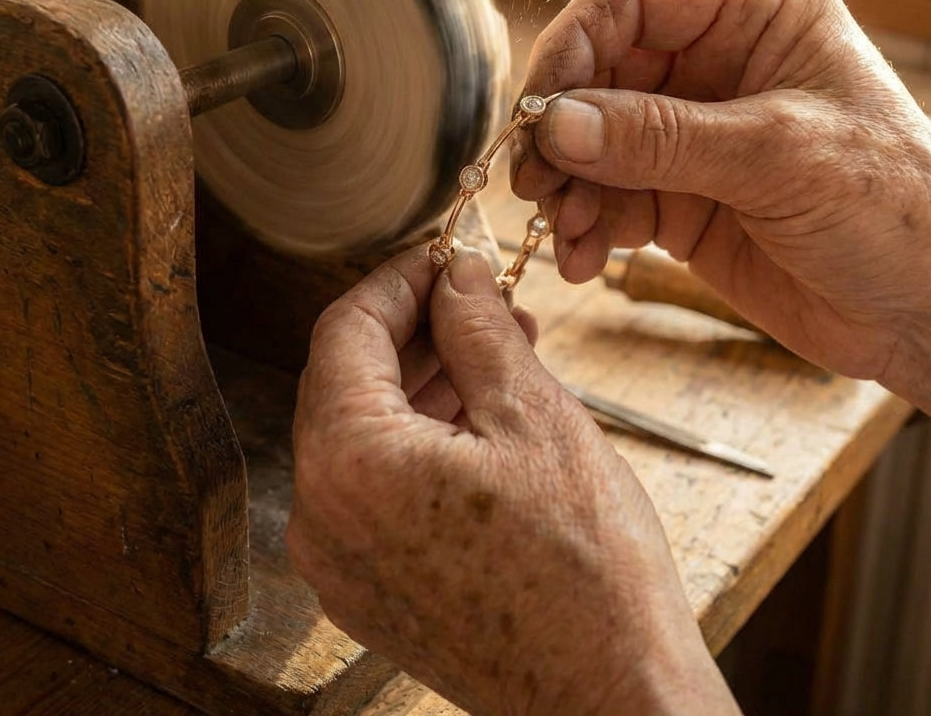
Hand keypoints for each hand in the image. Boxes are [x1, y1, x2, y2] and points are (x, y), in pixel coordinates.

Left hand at [287, 245, 738, 715]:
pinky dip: (420, 438)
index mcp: (348, 462)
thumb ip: (477, 328)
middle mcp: (320, 516)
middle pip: (347, 379)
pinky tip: (481, 415)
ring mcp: (339, 560)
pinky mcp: (370, 587)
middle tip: (484, 301)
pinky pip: (377, 484)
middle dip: (417, 329)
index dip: (397, 280)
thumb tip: (456, 273)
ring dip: (425, 381)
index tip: (445, 258)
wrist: (610, 699)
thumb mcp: (534, 416)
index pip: (344, 330)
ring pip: (365, 431)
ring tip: (500, 353)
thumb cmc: (586, 569)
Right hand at [513, 0, 930, 436]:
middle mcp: (715, 63)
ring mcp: (693, 134)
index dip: (574, 43)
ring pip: (592, 143)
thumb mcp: (777, 157)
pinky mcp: (679, 197)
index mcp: (756, 12)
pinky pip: (607, 199)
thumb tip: (554, 125)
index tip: (538, 109)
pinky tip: (583, 260)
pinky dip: (585, 228)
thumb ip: (659, 139)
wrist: (927, 311)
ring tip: (566, 235)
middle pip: (598, 73)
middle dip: (560, 132)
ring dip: (567, 189)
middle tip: (533, 184)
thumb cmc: (894, 208)